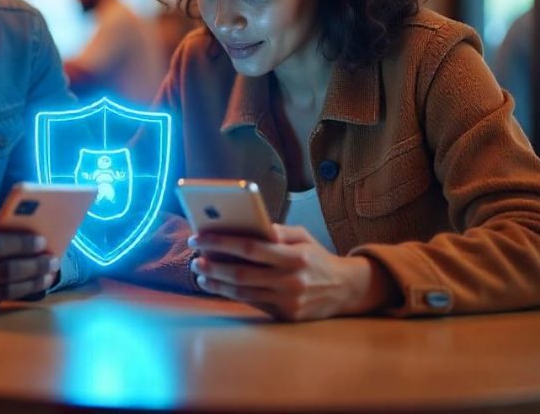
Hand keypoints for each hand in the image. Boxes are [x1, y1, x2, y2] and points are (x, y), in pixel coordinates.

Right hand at [0, 210, 58, 314]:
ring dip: (30, 285)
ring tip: (47, 277)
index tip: (42, 240)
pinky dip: (12, 295)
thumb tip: (17, 228)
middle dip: (34, 266)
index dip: (22, 243)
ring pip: (2, 292)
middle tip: (54, 261)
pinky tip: (27, 288)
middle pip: (4, 271)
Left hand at [189, 224, 397, 320]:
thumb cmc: (317, 257)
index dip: (221, 243)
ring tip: (200, 274)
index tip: (199, 237)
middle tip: (193, 259)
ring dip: (216, 283)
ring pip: (243, 292)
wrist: (346, 289)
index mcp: (296, 256)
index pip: (250, 248)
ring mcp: (288, 301)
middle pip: (241, 274)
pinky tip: (218, 285)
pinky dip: (232, 294)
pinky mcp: (285, 316)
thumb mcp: (303, 237)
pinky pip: (252, 303)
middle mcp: (291, 280)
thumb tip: (248, 224)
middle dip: (212, 266)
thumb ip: (277, 230)